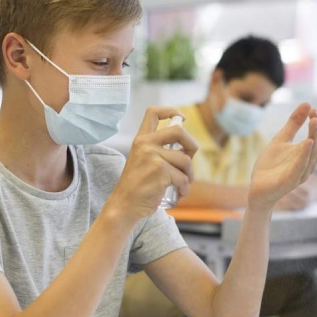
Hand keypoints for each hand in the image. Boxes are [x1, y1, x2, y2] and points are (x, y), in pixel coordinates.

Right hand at [108, 107, 198, 221]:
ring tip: (180, 185)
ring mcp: (152, 156)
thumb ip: (159, 150)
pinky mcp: (161, 171)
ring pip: (186, 160)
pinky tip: (177, 194)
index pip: (153, 112)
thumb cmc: (138, 186)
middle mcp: (145, 143)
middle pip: (179, 131)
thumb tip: (189, 146)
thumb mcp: (143, 161)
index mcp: (140, 139)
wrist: (124, 205)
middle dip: (192, 145)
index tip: (182, 118)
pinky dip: (184, 189)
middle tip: (189, 161)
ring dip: (189, 176)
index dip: (171, 111)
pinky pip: (184, 178)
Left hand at [248, 103, 316, 211]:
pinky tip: (308, 141)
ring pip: (312, 154)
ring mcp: (301, 174)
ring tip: (313, 120)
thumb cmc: (270, 165)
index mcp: (307, 154)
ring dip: (314, 136)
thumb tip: (307, 104)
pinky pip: (301, 166)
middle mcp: (308, 164)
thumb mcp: (281, 138)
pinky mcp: (291, 181)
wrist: (257, 188)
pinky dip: (305, 154)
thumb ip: (293, 123)